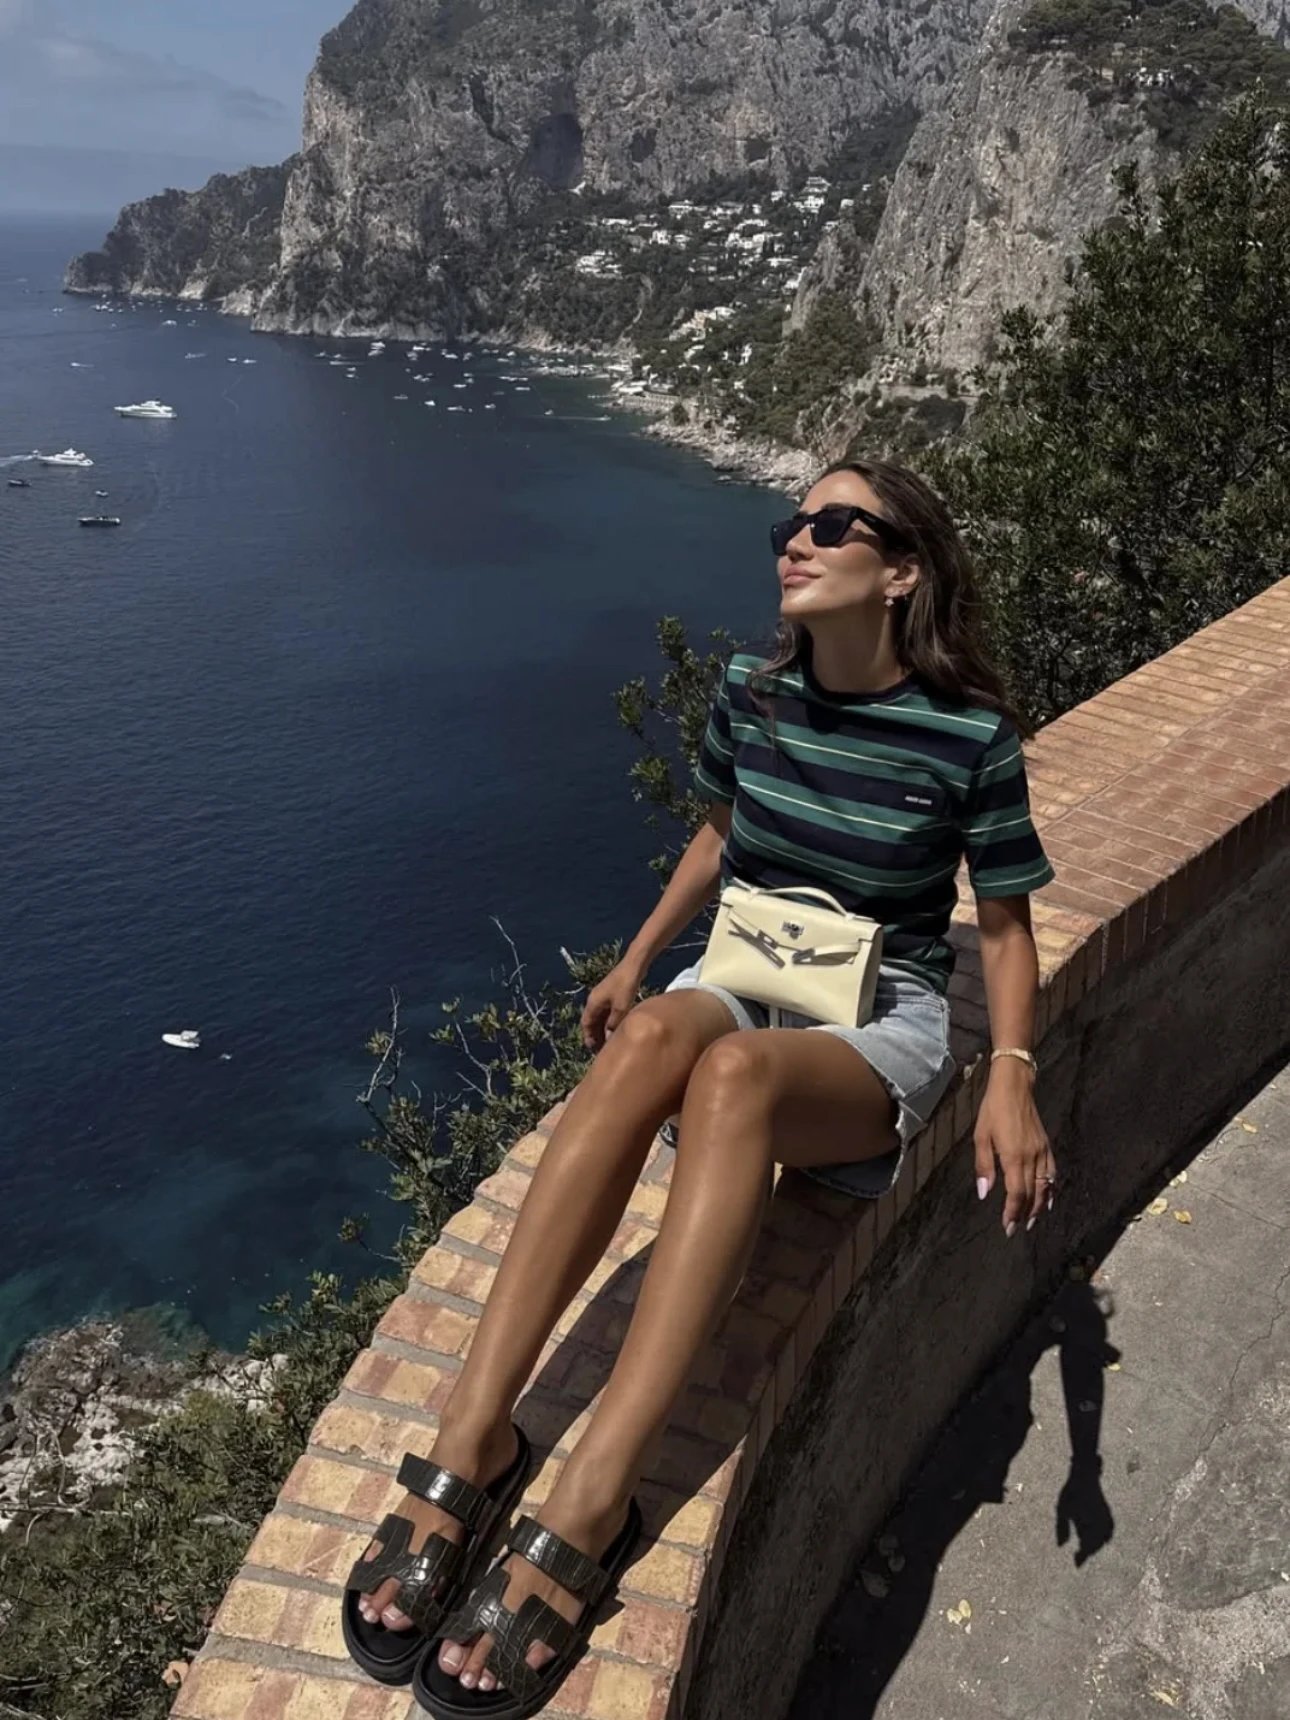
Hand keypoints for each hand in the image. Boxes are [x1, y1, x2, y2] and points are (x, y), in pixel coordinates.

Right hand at [580, 959, 644, 1052]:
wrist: (633, 965)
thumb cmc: (626, 986)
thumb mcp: (621, 1008)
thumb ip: (613, 1025)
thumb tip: (608, 1039)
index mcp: (593, 1003)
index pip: (586, 1024)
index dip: (588, 1037)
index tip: (594, 1050)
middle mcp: (595, 1000)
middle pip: (592, 1021)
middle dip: (596, 1035)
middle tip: (603, 1049)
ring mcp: (604, 996)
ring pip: (600, 1017)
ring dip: (603, 1029)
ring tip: (610, 1042)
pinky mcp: (613, 994)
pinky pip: (607, 1012)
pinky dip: (609, 1021)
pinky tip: (618, 1028)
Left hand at [973, 1063, 1055, 1236]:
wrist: (1014, 1086)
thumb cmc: (992, 1110)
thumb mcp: (980, 1136)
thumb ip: (984, 1166)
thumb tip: (984, 1193)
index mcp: (1014, 1156)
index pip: (1016, 1193)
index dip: (1013, 1213)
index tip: (1008, 1227)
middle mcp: (1032, 1157)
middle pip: (1031, 1194)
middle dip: (1024, 1214)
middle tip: (1017, 1229)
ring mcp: (1042, 1152)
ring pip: (1045, 1186)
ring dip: (1039, 1206)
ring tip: (1032, 1221)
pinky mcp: (1046, 1146)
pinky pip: (1052, 1173)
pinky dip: (1051, 1189)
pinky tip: (1048, 1198)